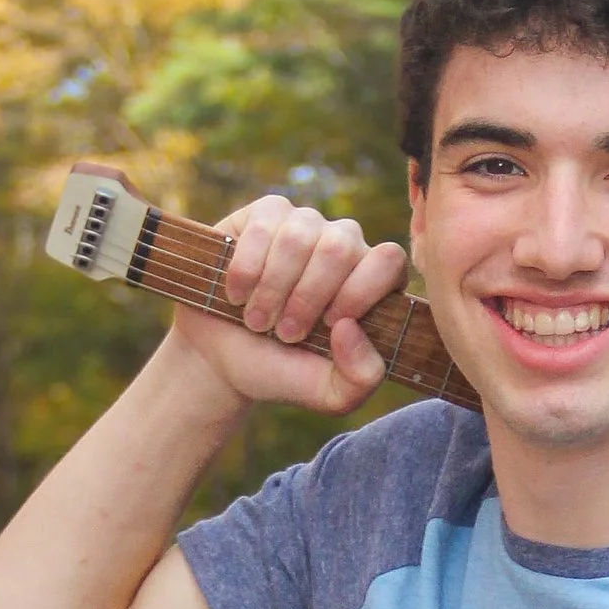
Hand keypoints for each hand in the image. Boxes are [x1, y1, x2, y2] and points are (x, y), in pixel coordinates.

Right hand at [177, 194, 407, 417]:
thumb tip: (350, 328)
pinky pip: (262, 226)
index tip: (329, 327)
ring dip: (273, 288)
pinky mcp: (265, 215)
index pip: (388, 261)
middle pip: (340, 247)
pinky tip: (237, 295)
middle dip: (307, 297)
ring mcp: (306, 225)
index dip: (359, 292)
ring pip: (299, 237)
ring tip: (257, 320)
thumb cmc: (282, 370)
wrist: (220, 358)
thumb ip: (361, 377)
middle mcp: (344, 246)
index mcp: (372, 283)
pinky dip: (246, 268)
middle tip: (285, 332)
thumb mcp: (329, 393)